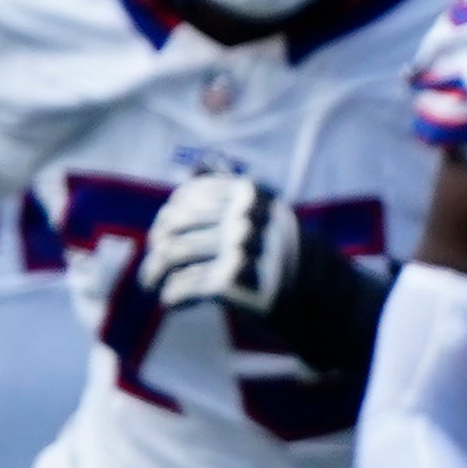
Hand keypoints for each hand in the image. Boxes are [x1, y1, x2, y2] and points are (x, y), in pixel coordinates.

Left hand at [139, 174, 295, 314]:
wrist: (314, 296)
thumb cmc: (276, 255)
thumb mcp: (261, 214)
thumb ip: (229, 193)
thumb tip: (195, 164)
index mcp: (248, 192)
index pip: (184, 198)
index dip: (165, 221)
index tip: (162, 240)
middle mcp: (244, 215)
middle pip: (172, 225)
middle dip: (155, 248)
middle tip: (154, 268)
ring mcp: (238, 247)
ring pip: (171, 254)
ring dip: (152, 274)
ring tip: (152, 285)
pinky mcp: (229, 281)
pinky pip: (179, 287)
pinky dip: (170, 297)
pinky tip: (176, 303)